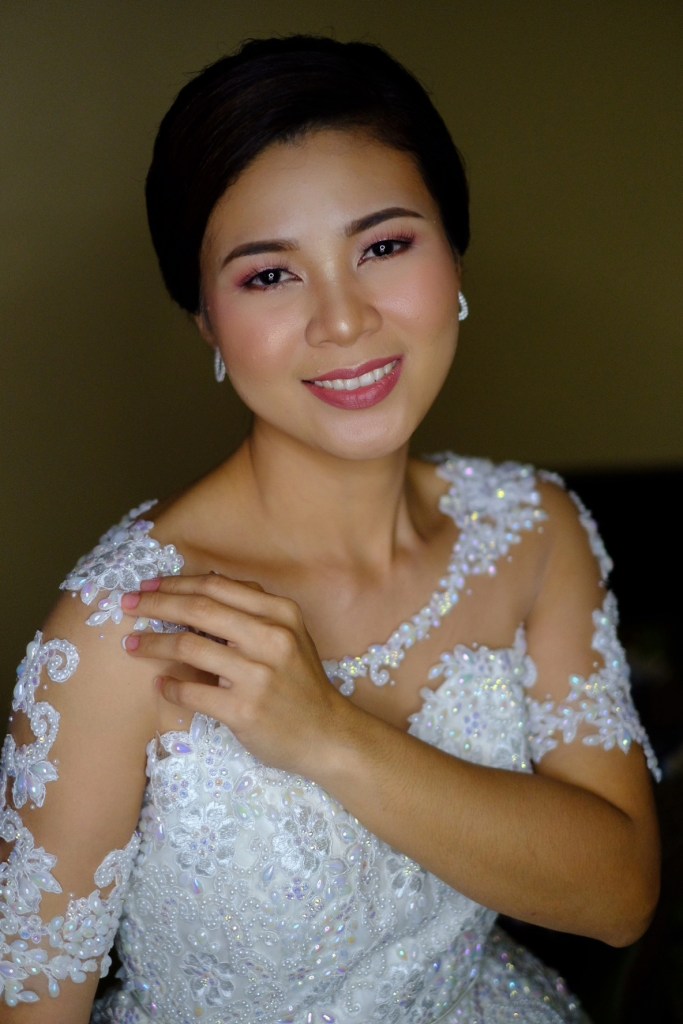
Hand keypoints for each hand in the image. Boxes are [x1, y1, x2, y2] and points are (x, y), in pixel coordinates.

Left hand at [120, 574, 346, 776]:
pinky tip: (160, 685)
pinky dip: (170, 687)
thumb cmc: (301, 683)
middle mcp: (271, 638)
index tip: (149, 585)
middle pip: (198, 610)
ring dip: (153, 644)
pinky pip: (191, 692)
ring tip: (132, 645)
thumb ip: (252, 612)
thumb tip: (199, 589)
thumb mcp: (289, 635)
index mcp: (280, 613)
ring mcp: (258, 675)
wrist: (327, 734)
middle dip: (155, 603)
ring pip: (189, 647)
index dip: (177, 584)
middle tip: (127, 603)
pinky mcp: (244, 710)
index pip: (217, 587)